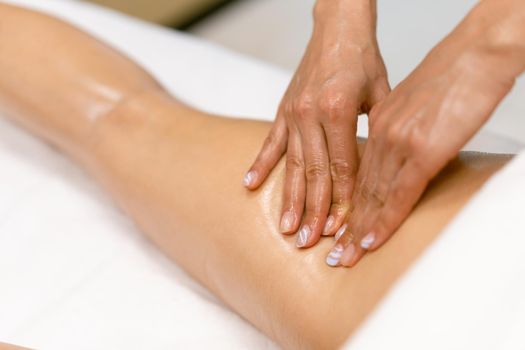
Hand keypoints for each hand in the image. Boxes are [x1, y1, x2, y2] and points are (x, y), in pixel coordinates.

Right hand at [244, 0, 389, 247]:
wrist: (337, 28)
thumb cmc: (362, 59)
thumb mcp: (381, 94)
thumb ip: (375, 134)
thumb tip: (376, 176)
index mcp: (339, 109)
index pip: (341, 166)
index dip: (342, 200)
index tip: (340, 228)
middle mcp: (311, 113)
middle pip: (313, 172)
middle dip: (312, 210)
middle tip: (307, 241)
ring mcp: (293, 113)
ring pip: (292, 164)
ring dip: (289, 198)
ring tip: (285, 227)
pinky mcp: (282, 110)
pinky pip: (270, 142)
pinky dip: (260, 165)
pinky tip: (250, 185)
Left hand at [327, 0, 524, 266]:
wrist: (477, 54)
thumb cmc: (453, 77)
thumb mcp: (415, 105)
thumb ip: (402, 129)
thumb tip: (400, 153)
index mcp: (379, 123)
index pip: (357, 172)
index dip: (344, 203)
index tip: (333, 227)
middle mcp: (382, 134)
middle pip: (358, 189)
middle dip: (341, 225)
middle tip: (327, 253)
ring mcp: (399, 142)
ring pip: (371, 196)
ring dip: (356, 230)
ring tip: (343, 258)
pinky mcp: (421, 150)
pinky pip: (397, 194)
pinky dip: (382, 221)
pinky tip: (369, 241)